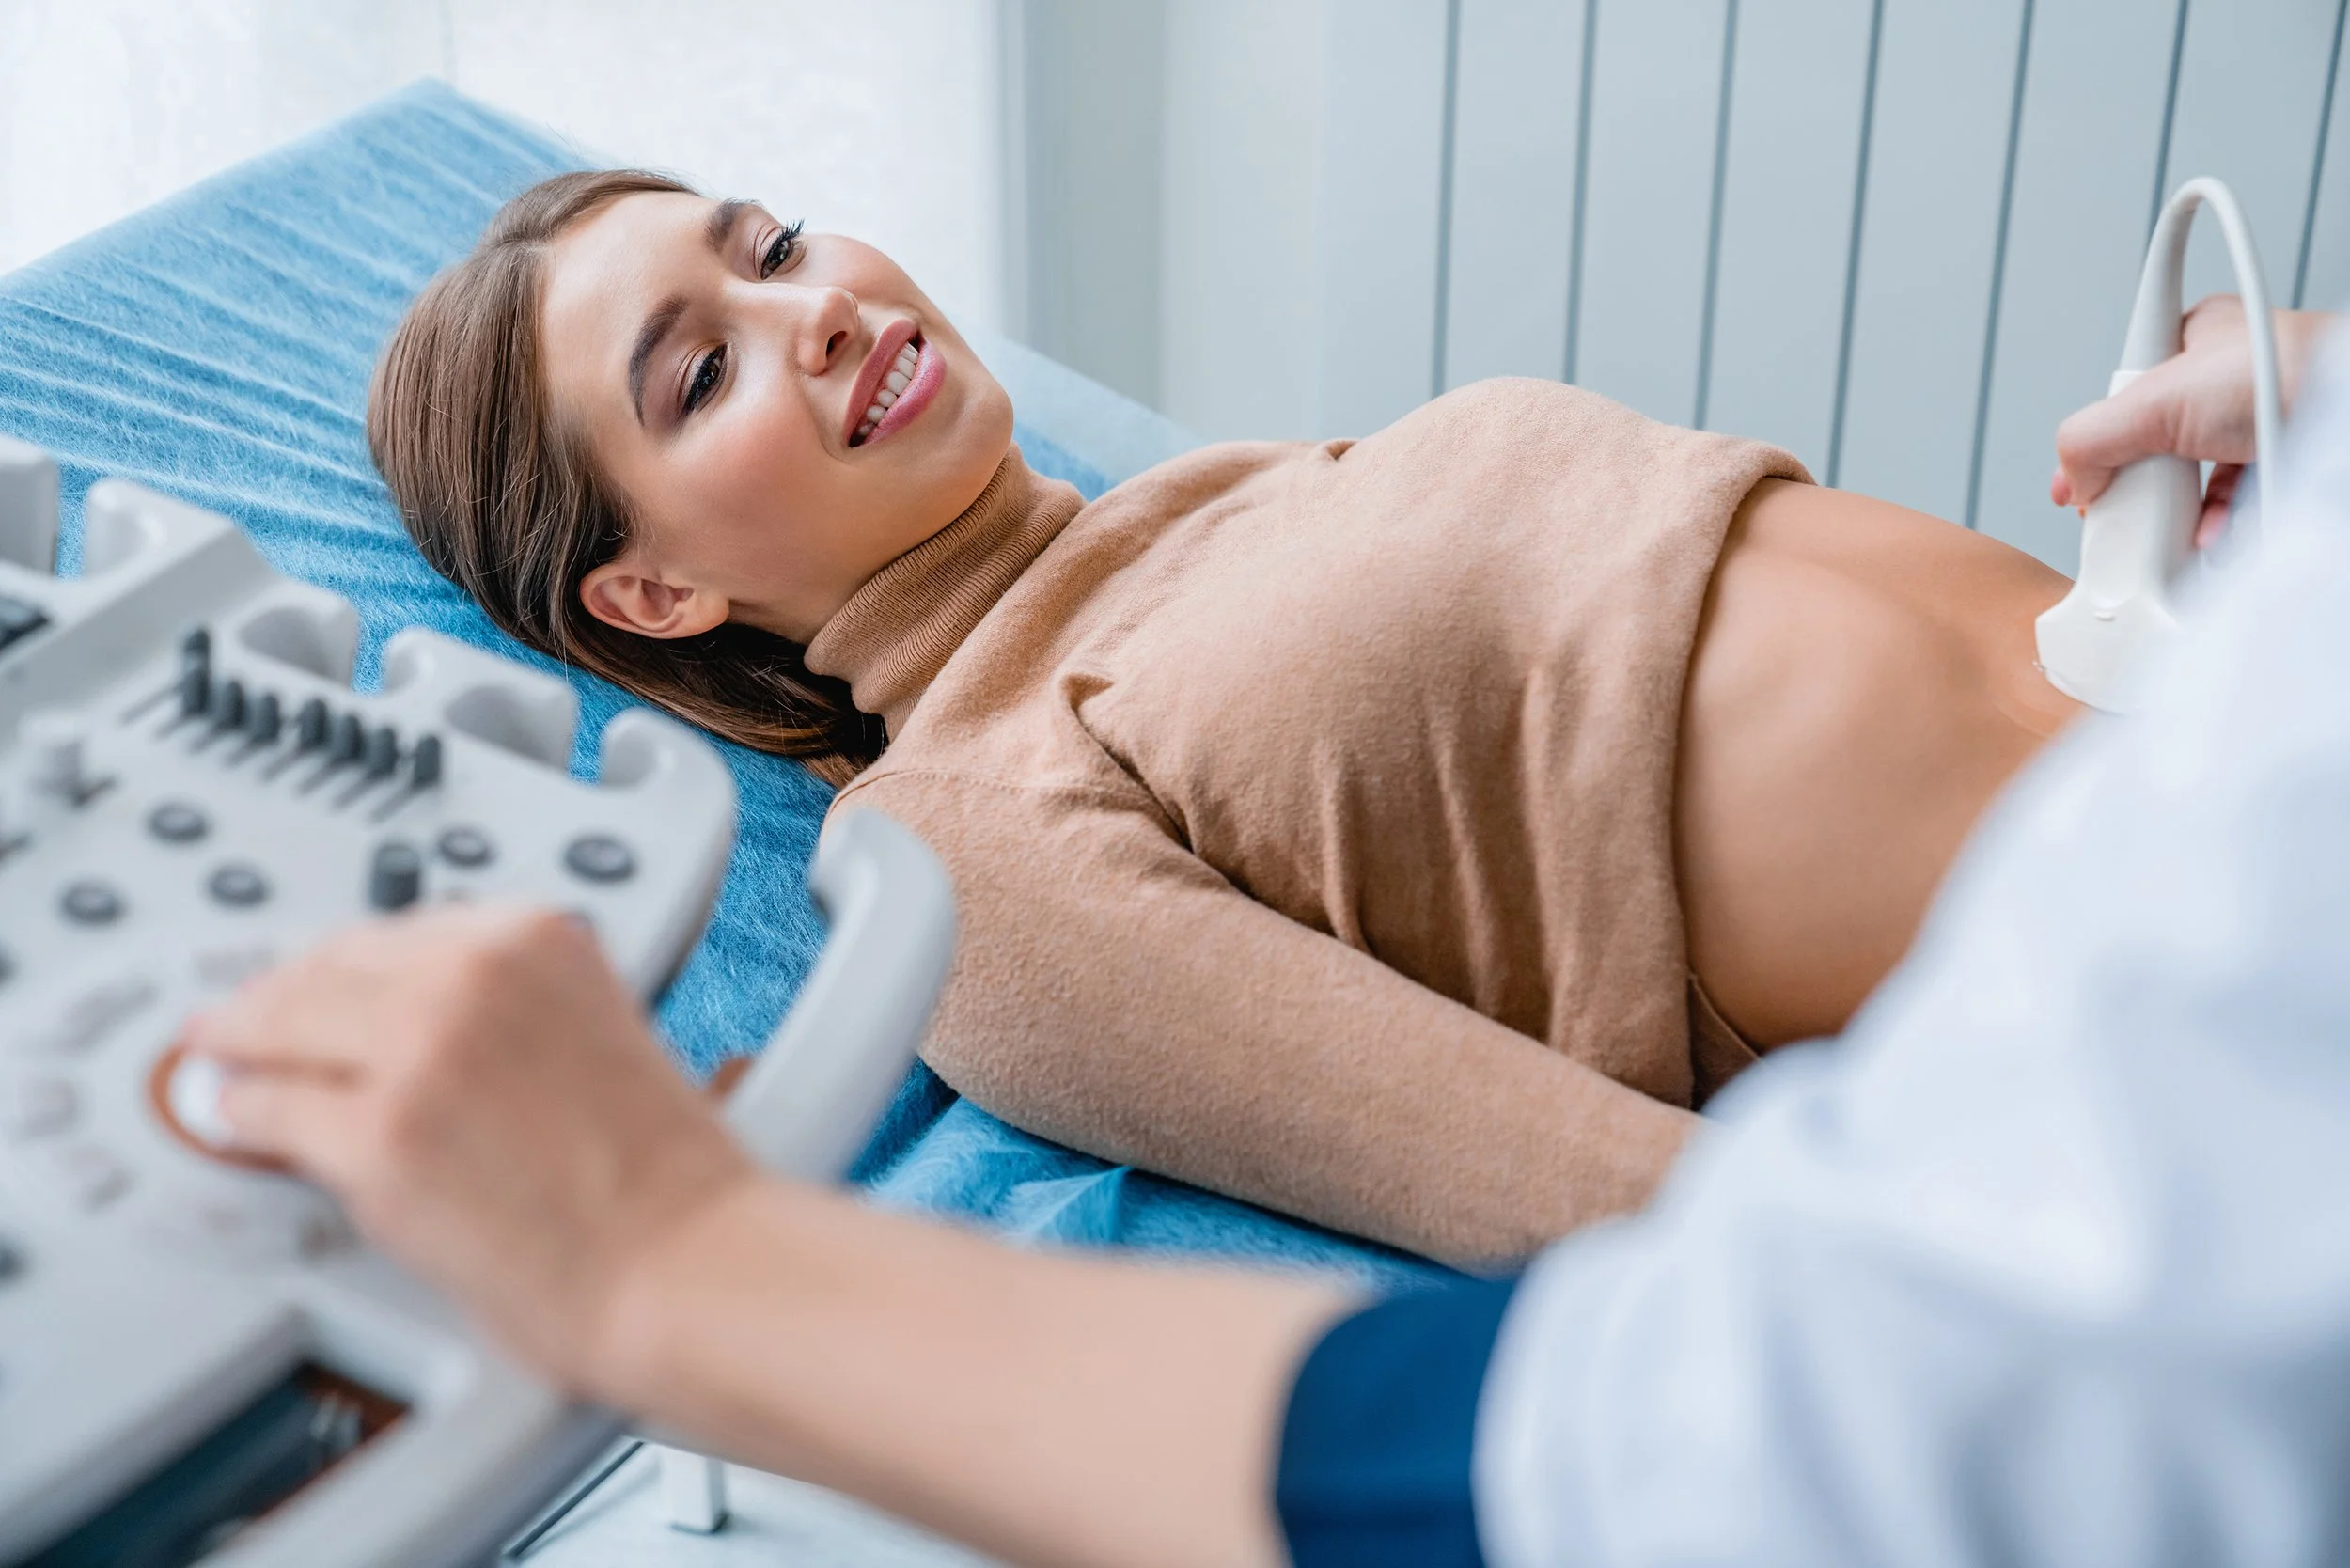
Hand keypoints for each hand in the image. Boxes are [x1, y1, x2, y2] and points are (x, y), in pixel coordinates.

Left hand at [181, 907, 753, 1390]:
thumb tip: (417, 1031)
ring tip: (219, 1062)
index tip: (316, 980)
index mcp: (536, 936)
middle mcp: (473, 973)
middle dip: (277, 998)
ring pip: (281, 1027)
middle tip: (240, 1021)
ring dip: (243, 1048)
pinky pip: (267, 1113)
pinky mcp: (376, 1139)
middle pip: (326, 968)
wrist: (684, 1257)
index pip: (396, 930)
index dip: (342, 965)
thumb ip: (510, 1010)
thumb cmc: (661, 1175)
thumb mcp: (595, 1031)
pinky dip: (242, 1119)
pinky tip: (237, 1124)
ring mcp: (418, 1051)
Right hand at [2051, 296, 2332, 545]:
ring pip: (2194, 481)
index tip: (2079, 483)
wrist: (2347, 414)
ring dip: (2180, 514)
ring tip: (2178, 529)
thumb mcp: (2154, 400)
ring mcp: (2255, 422)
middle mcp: (2223, 379)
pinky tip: (2212, 538)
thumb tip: (2073, 482)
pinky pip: (2237, 504)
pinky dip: (2221, 526)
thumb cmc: (2282, 375)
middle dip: (2141, 487)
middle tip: (2135, 503)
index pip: (2121, 397)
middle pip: (2152, 448)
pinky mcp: (2281, 463)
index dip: (2098, 444)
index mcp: (2193, 339)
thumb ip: (2091, 437)